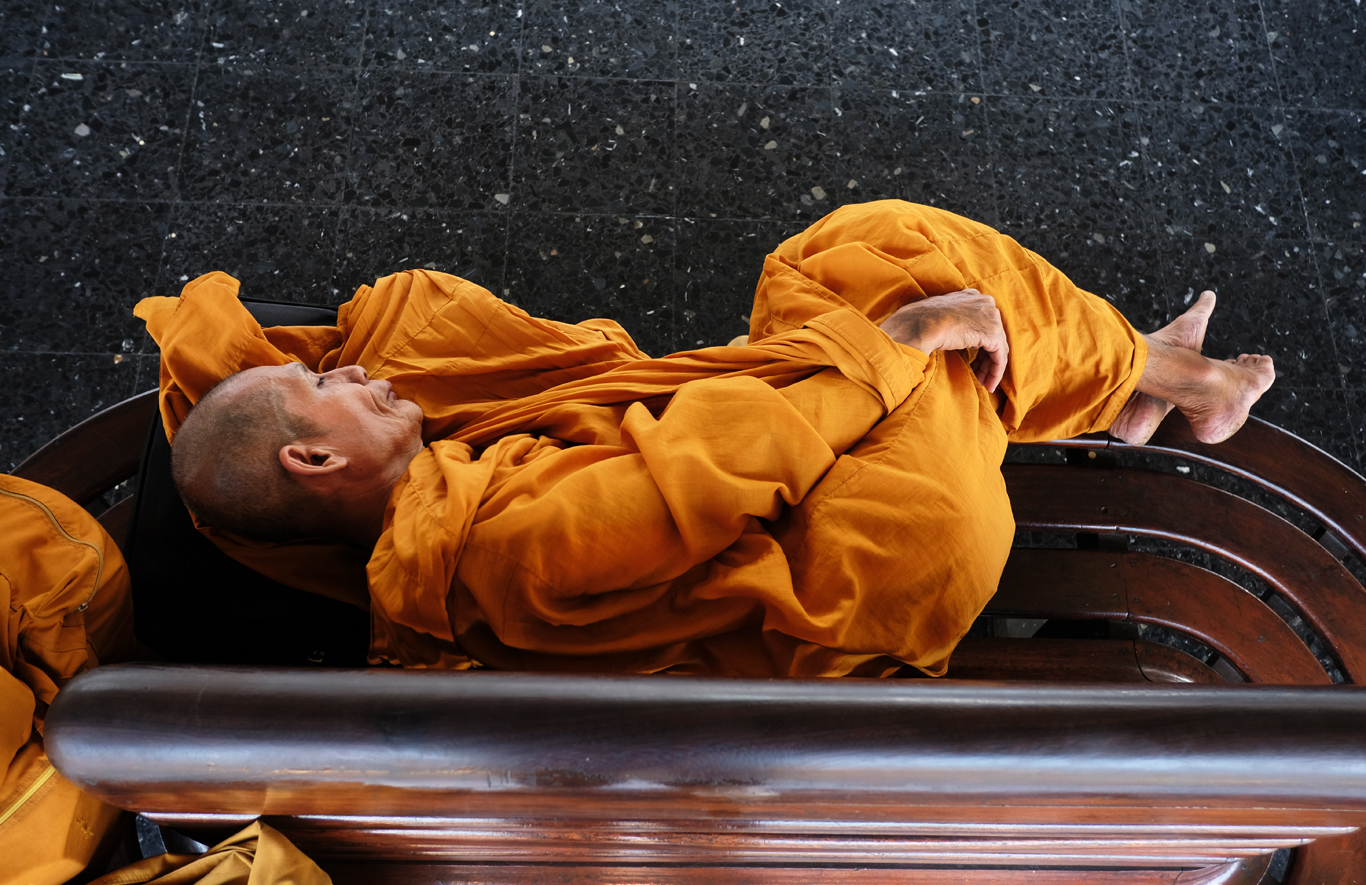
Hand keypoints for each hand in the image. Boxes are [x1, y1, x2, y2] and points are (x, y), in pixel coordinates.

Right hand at [879, 288, 1009, 392]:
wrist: (919, 325)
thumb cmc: (919, 322)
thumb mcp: (938, 315)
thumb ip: (950, 320)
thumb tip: (951, 335)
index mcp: (972, 296)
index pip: (982, 324)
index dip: (979, 345)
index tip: (972, 361)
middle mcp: (985, 302)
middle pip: (992, 336)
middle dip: (986, 358)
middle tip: (978, 376)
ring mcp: (991, 316)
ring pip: (998, 348)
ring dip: (990, 369)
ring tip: (983, 384)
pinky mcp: (993, 333)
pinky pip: (1000, 358)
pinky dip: (995, 373)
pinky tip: (988, 385)